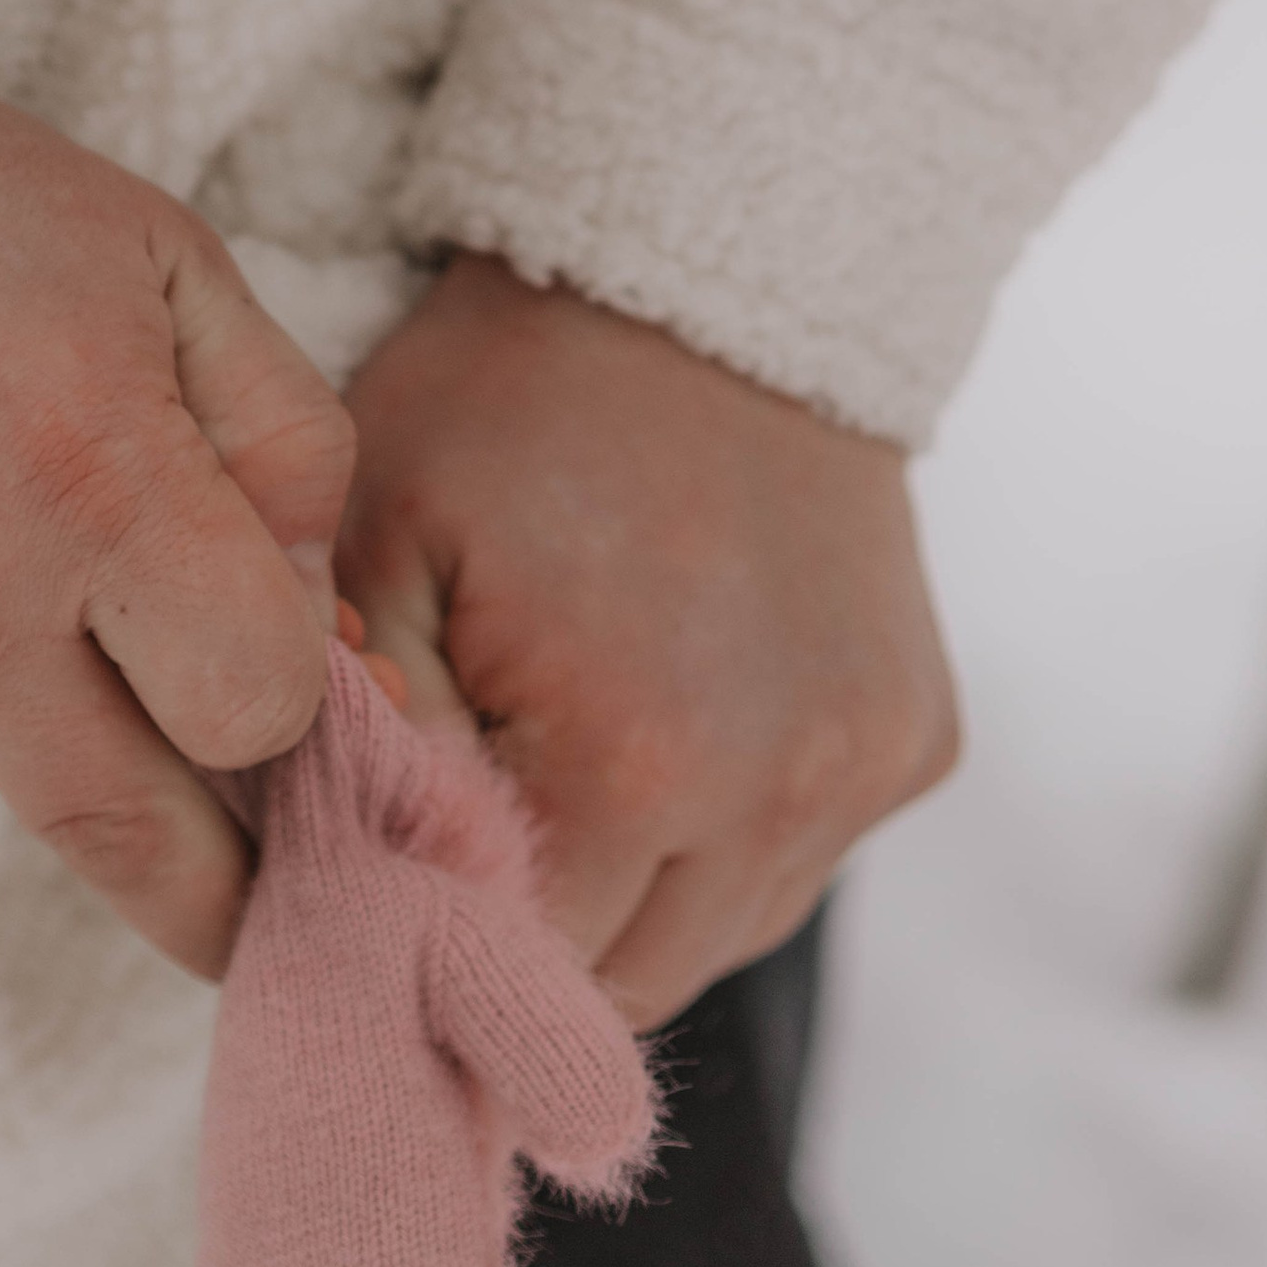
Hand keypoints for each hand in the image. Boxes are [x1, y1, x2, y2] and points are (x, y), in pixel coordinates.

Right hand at [0, 72, 349, 976]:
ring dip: (36, 709)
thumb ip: (282, 447)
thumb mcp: (169, 266)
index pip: (258, 708)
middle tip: (258, 926)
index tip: (287, 688)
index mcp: (95, 476)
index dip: (288, 704)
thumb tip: (317, 629)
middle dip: (214, 900)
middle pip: (128, 832)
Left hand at [339, 253, 957, 1025]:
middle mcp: (780, 797)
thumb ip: (357, 748)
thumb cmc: (511, 405)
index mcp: (637, 766)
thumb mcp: (379, 548)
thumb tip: (348, 907)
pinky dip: (726, 831)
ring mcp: (864, 776)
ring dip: (631, 894)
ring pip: (716, 941)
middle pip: (621, 990)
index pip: (512, 974)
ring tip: (571, 758)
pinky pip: (797, 859)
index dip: (433, 950)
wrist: (710, 276)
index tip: (386, 889)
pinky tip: (675, 716)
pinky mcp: (918, 743)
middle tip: (466, 829)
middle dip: (531, 936)